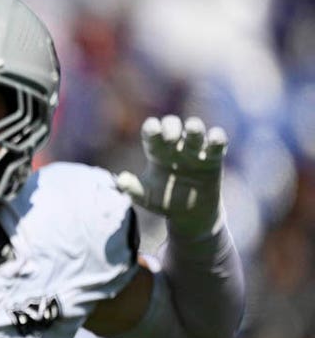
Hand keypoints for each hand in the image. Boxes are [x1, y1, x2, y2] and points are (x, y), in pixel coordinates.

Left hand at [115, 115, 228, 238]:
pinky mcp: (213, 158)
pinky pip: (217, 142)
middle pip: (172, 124)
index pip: (152, 131)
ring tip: (192, 129)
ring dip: (194, 127)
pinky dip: (217, 137)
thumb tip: (119, 181)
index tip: (152, 131)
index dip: (152, 128)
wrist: (188, 214)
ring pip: (195, 129)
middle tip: (170, 139)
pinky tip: (214, 139)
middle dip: (171, 126)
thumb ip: (131, 188)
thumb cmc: (163, 201)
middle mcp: (175, 146)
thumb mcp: (145, 196)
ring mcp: (194, 150)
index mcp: (156, 151)